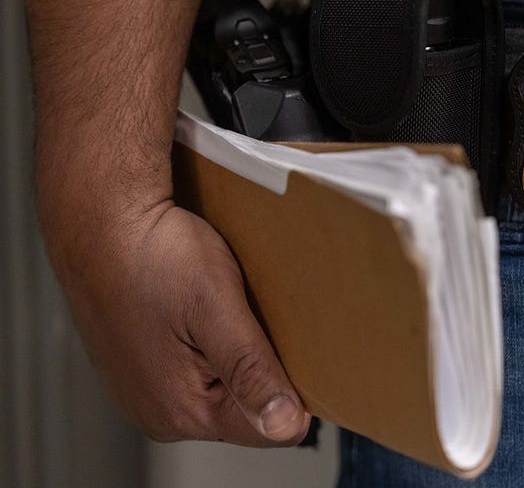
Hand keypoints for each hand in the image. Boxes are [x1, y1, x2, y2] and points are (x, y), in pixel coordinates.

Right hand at [49, 201, 310, 446]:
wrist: (102, 222)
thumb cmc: (155, 256)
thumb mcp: (217, 309)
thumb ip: (252, 372)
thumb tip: (287, 427)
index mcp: (182, 411)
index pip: (268, 430)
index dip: (292, 390)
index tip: (292, 347)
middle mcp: (160, 413)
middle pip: (245, 411)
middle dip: (262, 372)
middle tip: (255, 320)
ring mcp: (148, 392)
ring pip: (222, 389)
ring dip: (238, 356)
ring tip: (227, 312)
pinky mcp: (144, 369)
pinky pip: (197, 371)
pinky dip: (212, 346)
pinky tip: (205, 313)